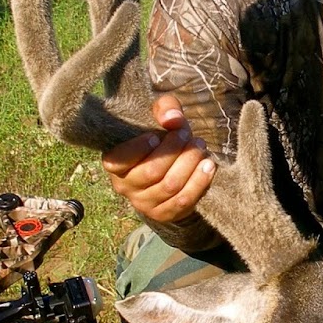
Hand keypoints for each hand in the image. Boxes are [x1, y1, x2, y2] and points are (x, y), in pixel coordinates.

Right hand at [99, 94, 214, 222]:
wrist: (167, 170)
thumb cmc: (158, 140)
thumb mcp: (156, 117)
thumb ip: (164, 109)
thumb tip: (173, 119)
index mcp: (114, 164)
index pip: (119, 160)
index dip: (139, 148)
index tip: (156, 136)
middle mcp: (125, 187)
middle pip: (152, 171)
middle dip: (174, 150)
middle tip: (188, 135)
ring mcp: (144, 204)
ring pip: (170, 185)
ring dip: (189, 164)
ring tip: (200, 147)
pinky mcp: (164, 213)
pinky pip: (184, 200)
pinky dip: (199, 182)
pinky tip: (208, 166)